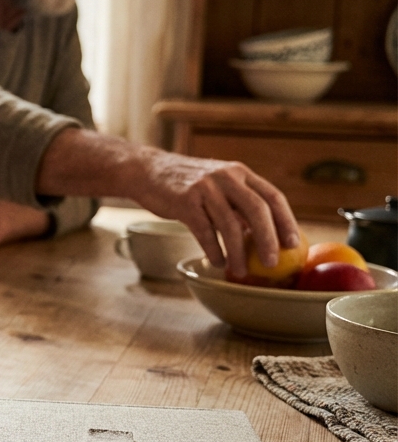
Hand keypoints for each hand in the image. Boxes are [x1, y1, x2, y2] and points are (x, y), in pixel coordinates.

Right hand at [134, 150, 299, 278]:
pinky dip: (213, 250)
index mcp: (240, 173)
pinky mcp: (184, 201)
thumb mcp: (218, 185)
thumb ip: (238, 204)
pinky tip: (217, 262)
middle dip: (268, 239)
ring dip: (238, 252)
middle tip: (272, 263)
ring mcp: (205, 188)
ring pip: (230, 224)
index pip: (273, 197)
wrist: (148, 171)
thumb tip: (263, 235)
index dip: (286, 221)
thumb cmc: (187, 185)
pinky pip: (204, 231)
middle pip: (257, 210)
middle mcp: (226, 177)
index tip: (293, 244)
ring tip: (240, 271)